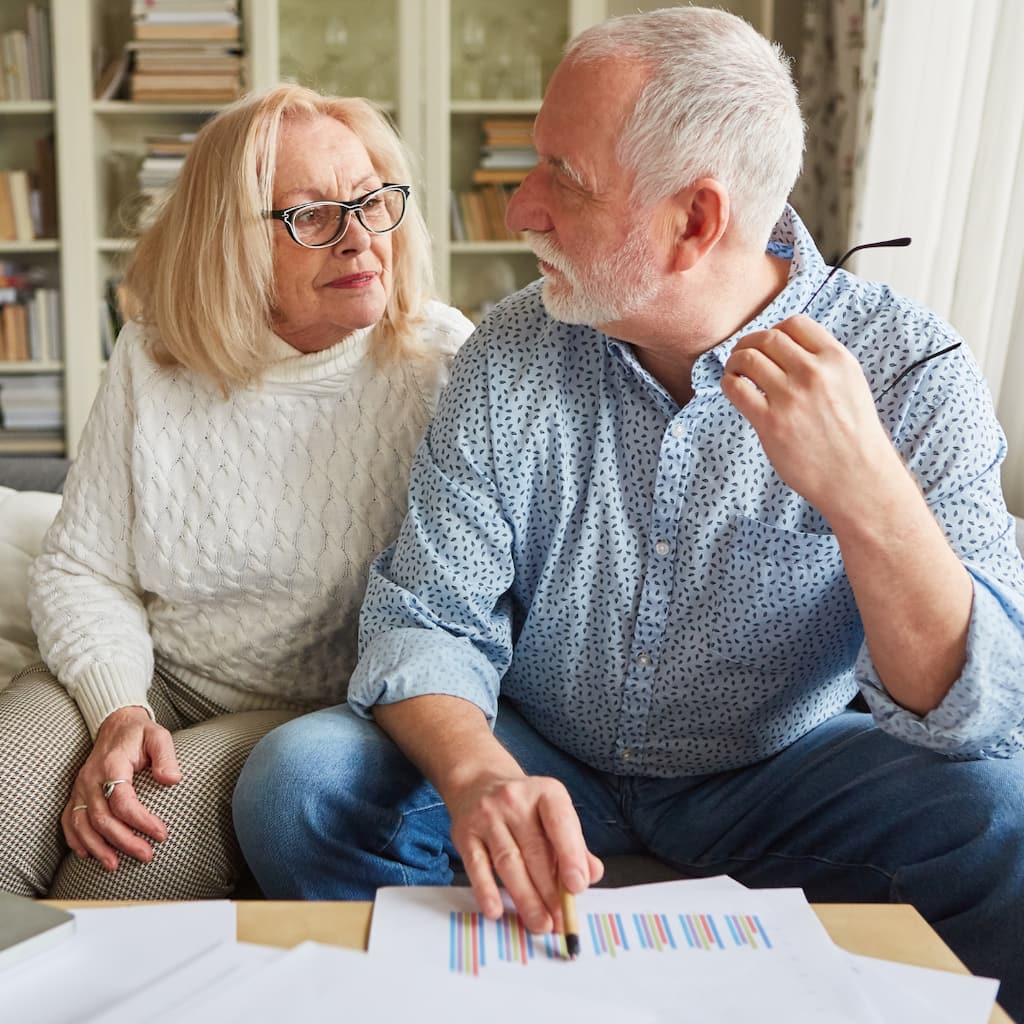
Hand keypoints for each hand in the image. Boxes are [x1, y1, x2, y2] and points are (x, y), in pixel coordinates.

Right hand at [62, 706, 180, 870]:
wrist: (116, 724)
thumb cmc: (139, 733)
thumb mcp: (159, 736)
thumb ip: (166, 756)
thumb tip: (171, 780)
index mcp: (112, 764)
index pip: (123, 801)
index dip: (141, 821)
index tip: (161, 833)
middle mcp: (91, 779)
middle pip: (102, 818)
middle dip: (124, 841)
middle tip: (146, 854)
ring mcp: (80, 787)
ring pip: (82, 824)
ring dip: (97, 847)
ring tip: (115, 865)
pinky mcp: (77, 793)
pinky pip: (69, 820)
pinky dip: (75, 839)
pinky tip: (88, 854)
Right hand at [448, 773, 602, 934]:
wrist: (478, 782)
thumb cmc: (525, 807)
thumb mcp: (553, 814)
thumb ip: (574, 844)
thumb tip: (591, 875)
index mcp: (545, 792)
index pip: (560, 822)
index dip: (570, 855)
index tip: (577, 888)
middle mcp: (514, 800)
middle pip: (534, 850)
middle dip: (550, 891)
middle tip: (561, 920)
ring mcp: (487, 816)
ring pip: (509, 861)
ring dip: (526, 898)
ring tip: (540, 923)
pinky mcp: (464, 833)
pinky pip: (477, 866)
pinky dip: (486, 891)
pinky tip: (496, 911)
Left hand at [721, 315, 902, 520]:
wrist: (857, 477)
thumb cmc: (853, 435)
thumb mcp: (851, 385)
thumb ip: (824, 363)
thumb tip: (787, 348)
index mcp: (837, 360)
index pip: (795, 324)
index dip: (775, 330)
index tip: (768, 345)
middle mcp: (814, 373)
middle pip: (767, 338)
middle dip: (749, 343)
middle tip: (742, 356)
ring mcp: (791, 397)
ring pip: (748, 359)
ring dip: (735, 361)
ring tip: (735, 372)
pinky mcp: (770, 421)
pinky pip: (736, 388)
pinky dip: (728, 383)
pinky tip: (733, 388)